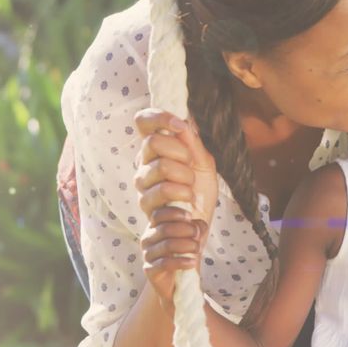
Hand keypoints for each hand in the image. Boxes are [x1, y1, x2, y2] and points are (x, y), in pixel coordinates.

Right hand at [133, 108, 218, 223]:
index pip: (144, 122)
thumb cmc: (199, 193)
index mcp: (156, 151)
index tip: (180, 126)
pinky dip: (184, 196)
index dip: (159, 118)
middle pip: (153, 143)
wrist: (196, 228)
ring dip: (185, 178)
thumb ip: (193, 143)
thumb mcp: (204, 164)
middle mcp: (144, 166)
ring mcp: (143, 186)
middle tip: (191, 167)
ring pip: (160, 166)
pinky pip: (164, 191)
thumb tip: (185, 120)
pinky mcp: (146, 206)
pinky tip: (188, 205)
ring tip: (191, 191)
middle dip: (181, 153)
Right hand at [141, 206, 208, 305]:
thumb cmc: (185, 254)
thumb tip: (197, 224)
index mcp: (155, 226)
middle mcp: (147, 238)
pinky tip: (192, 262)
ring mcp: (147, 254)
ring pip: (167, 245)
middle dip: (186, 230)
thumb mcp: (194, 238)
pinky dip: (182, 262)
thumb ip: (197, 227)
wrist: (179, 282)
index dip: (174, 213)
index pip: (159, 214)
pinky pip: (165, 263)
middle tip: (197, 236)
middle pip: (165, 229)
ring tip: (198, 249)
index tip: (190, 216)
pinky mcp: (149, 270)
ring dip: (187, 245)